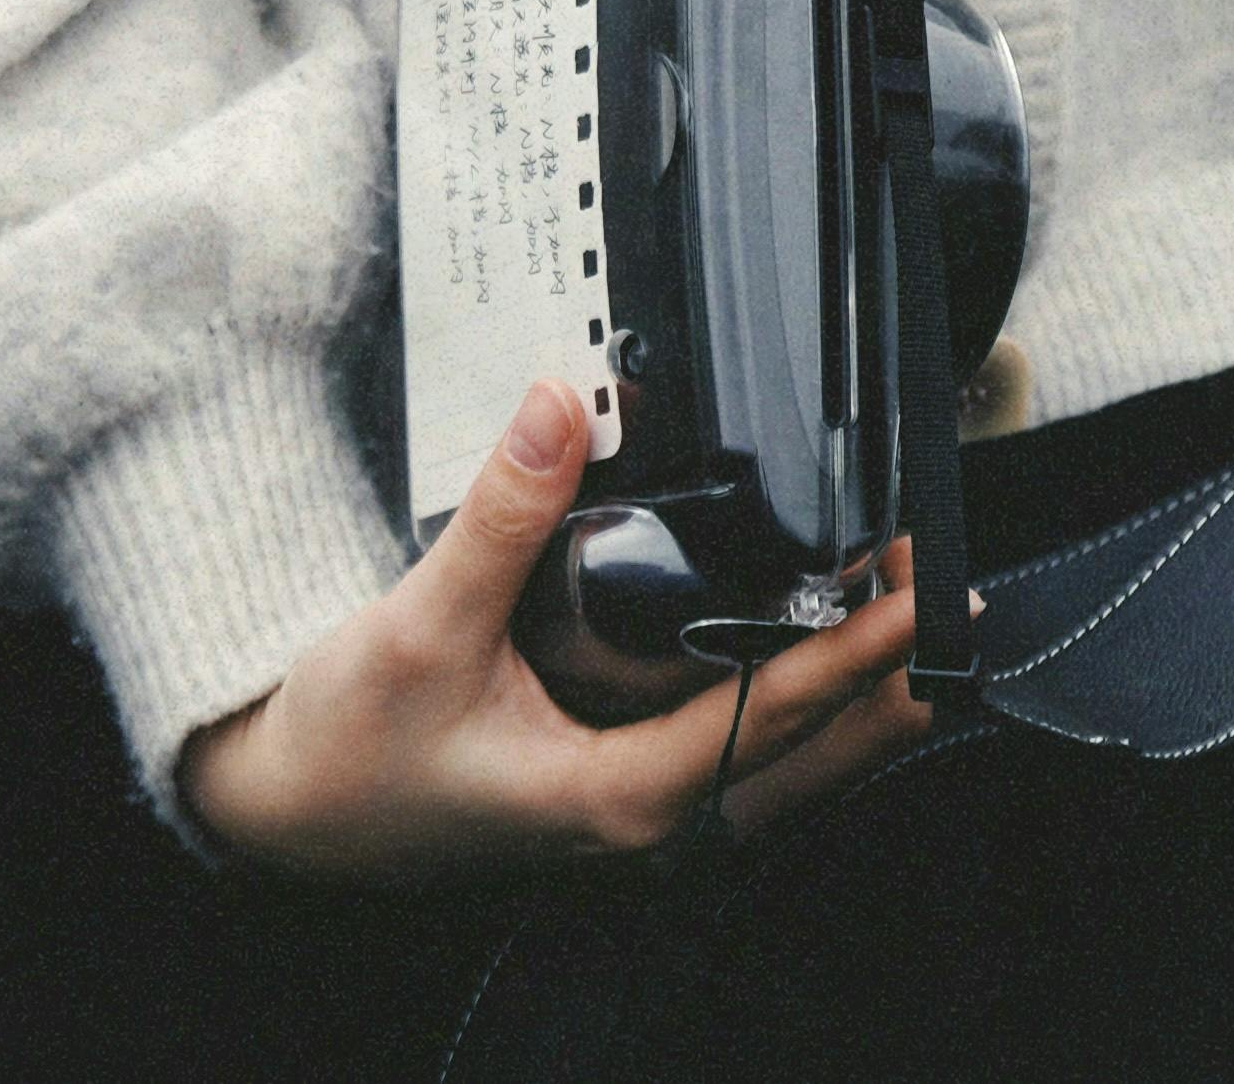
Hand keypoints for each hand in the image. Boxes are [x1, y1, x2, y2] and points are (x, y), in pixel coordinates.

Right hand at [179, 379, 939, 885]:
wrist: (285, 820)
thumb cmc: (349, 743)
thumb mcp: (420, 624)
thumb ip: (501, 518)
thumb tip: (559, 405)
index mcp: (607, 800)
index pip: (761, 723)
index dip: (847, 658)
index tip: (914, 598)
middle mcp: (635, 829)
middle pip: (799, 769)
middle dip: (883, 687)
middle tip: (947, 597)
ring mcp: (625, 826)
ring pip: (776, 784)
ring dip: (852, 717)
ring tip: (918, 638)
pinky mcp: (606, 805)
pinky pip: (732, 778)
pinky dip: (792, 731)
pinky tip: (817, 686)